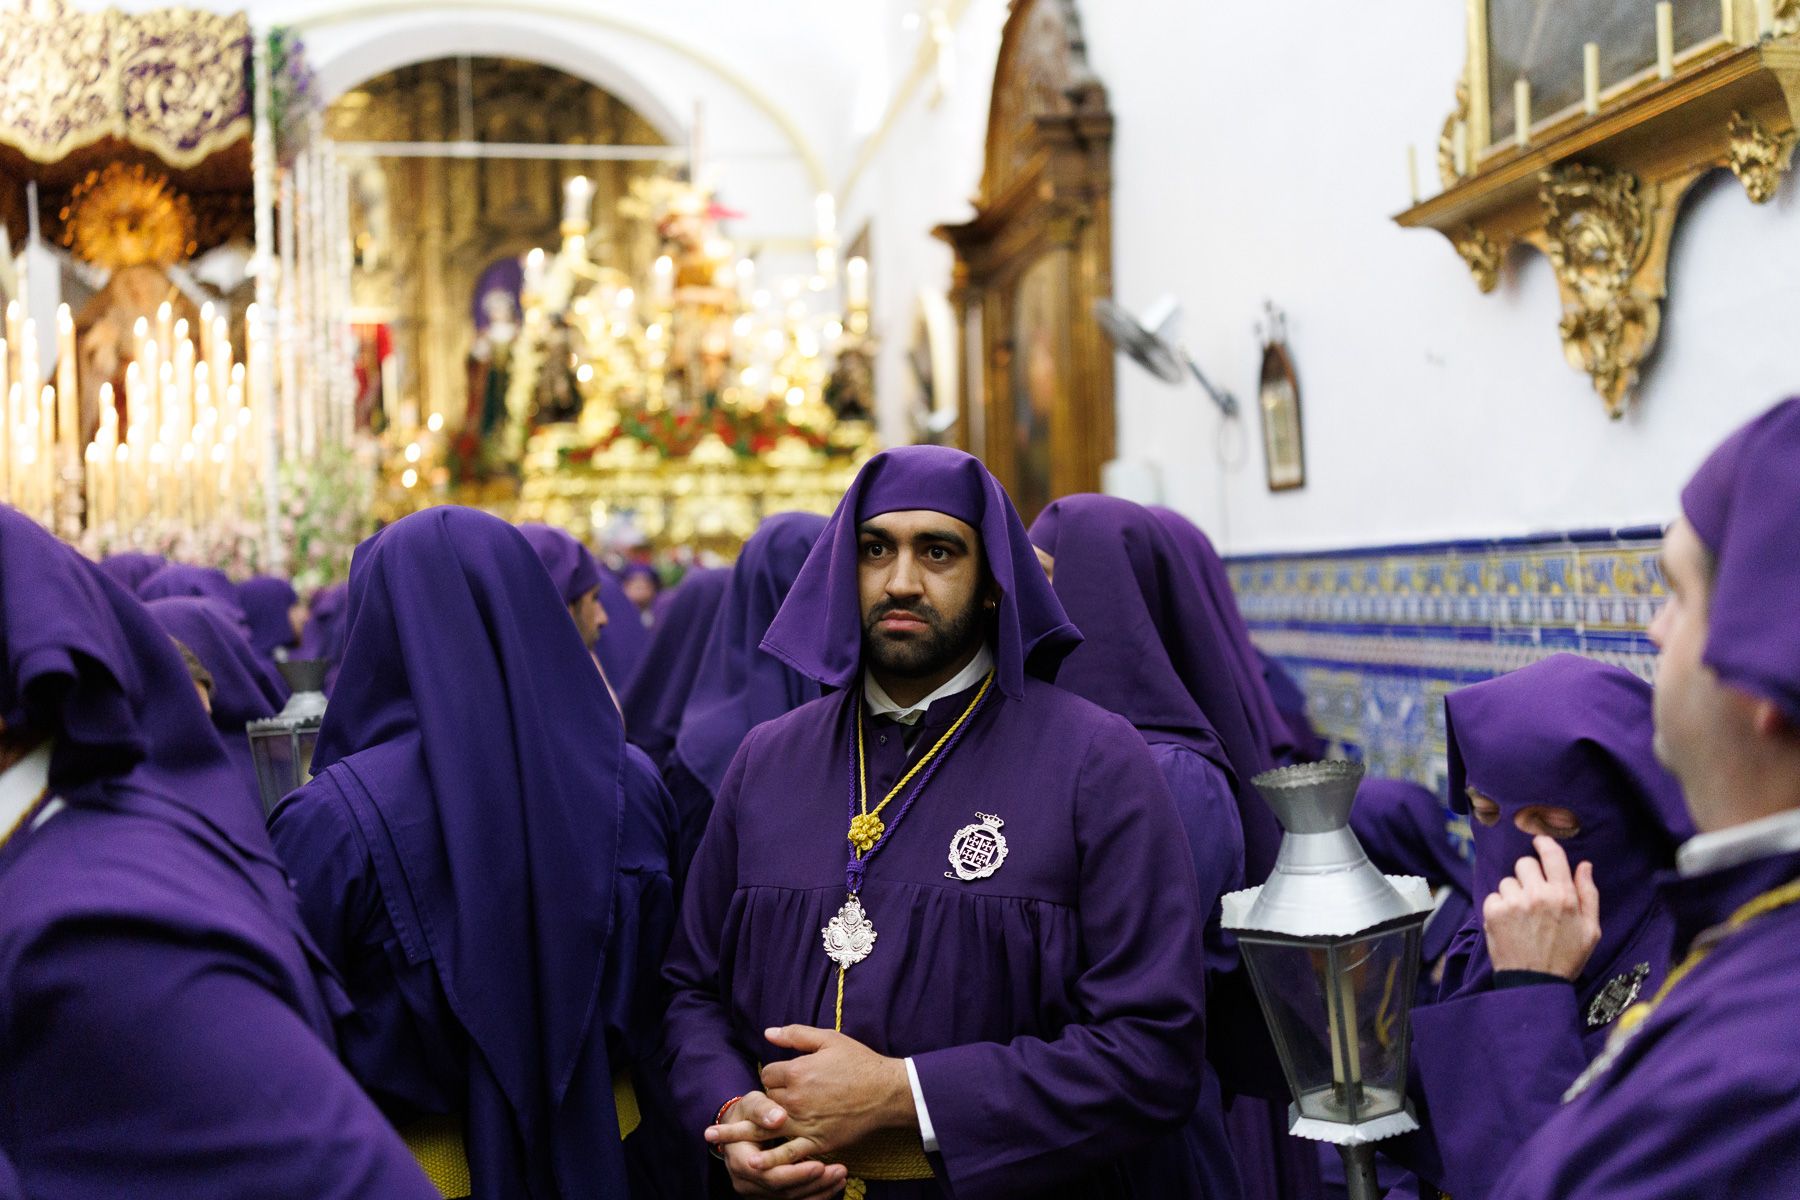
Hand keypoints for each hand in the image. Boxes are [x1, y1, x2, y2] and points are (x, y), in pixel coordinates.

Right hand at [705, 1091, 847, 1198]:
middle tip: (839, 1171)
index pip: (769, 1175)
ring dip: (818, 1190)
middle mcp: (746, 1183)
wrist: (739, 1127)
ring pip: (790, 1198)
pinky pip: (795, 1199)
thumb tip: (778, 1118)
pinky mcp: (769, 1194)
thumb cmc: (747, 1113)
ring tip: (841, 1177)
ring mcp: (757, 1192)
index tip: (820, 1165)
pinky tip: (833, 1185)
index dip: (795, 1173)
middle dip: (813, 1183)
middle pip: (782, 1191)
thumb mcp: (752, 1104)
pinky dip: (815, 1194)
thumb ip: (763, 1110)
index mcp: (741, 1162)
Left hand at [751, 1025, 914, 1170]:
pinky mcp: (818, 1142)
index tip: (784, 1078)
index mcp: (797, 1072)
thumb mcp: (828, 1039)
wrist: (886, 1092)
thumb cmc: (859, 1062)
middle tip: (735, 1120)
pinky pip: (790, 1153)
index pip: (767, 1076)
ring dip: (737, 1135)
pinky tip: (753, 1164)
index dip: (773, 1076)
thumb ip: (795, 1035)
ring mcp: (805, 1123)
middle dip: (759, 1105)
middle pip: (764, 1103)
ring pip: (764, 1130)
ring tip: (712, 1142)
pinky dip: (770, 1160)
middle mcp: (795, 1099)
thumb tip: (767, 1033)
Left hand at [1482, 835, 1600, 979]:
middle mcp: (1538, 895)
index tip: (1539, 841)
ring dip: (1513, 893)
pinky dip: (1499, 906)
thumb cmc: (1566, 958)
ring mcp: (1513, 903)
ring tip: (1522, 916)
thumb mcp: (1591, 930)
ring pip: (1508, 881)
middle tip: (1533, 895)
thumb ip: (1588, 894)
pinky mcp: (1493, 913)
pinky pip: (1494, 895)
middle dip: (1528, 875)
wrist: (1536, 984)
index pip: (1552, 855)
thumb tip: (1584, 865)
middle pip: (1525, 863)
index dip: (1544, 843)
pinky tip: (1509, 923)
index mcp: (1564, 896)